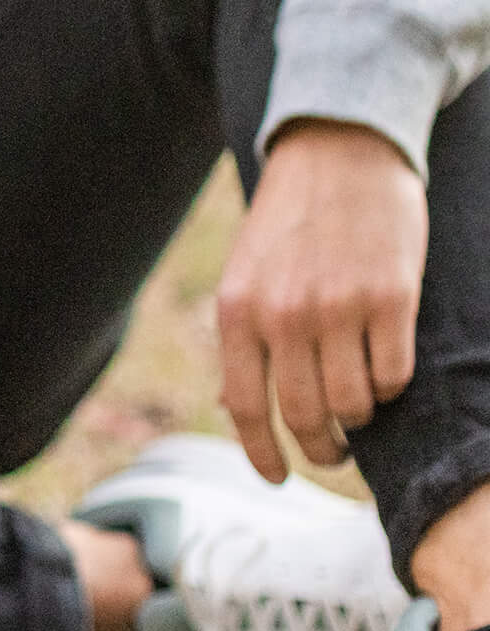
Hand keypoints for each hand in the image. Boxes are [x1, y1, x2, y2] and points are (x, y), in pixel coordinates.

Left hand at [216, 120, 426, 480]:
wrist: (338, 153)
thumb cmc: (290, 220)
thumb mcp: (246, 272)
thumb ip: (245, 336)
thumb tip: (236, 408)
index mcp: (238, 308)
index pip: (246, 406)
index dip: (263, 454)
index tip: (279, 478)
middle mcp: (283, 314)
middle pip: (305, 418)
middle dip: (322, 448)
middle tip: (334, 451)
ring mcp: (337, 307)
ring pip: (355, 405)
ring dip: (361, 414)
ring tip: (361, 396)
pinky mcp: (389, 299)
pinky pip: (394, 376)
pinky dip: (392, 383)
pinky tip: (385, 362)